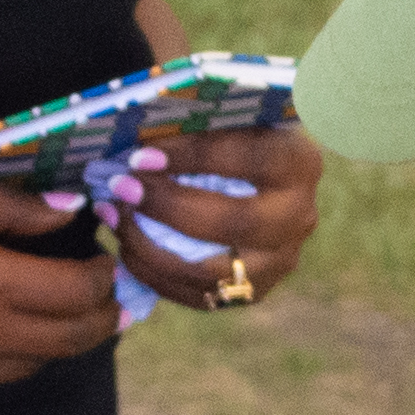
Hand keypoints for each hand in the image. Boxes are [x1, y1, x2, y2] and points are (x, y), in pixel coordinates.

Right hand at [0, 178, 122, 408]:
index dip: (104, 276)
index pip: (77, 293)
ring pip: (39, 364)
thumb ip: (4, 208)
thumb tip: (64, 210)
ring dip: (62, 338)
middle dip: (103, 315)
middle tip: (110, 293)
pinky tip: (6, 330)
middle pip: (73, 339)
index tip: (105, 257)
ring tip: (64, 309)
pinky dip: (17, 356)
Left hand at [77, 123, 322, 315]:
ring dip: (153, 248)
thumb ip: (199, 121)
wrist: (262, 179)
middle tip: (122, 187)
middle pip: (234, 222)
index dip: (193, 157)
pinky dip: (156, 275)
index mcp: (299, 161)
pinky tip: (125, 248)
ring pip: (214, 271)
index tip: (140, 154)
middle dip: (168, 207)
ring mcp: (281, 259)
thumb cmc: (234, 136)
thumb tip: (138, 133)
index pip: (250, 159)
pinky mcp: (255, 289)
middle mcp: (300, 215)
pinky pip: (201, 296)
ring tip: (114, 219)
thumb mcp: (230, 118)